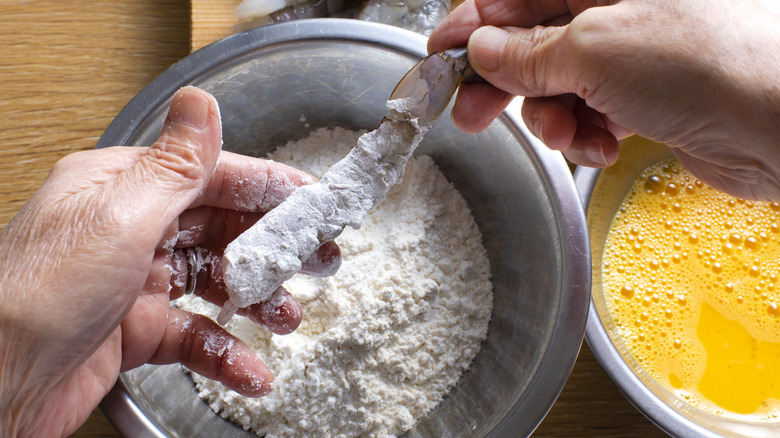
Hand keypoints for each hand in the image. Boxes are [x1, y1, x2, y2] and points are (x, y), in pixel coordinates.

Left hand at [0, 87, 340, 436]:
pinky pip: (194, 335)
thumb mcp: (119, 219)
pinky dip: (226, 352)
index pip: (212, 176)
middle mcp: (130, 229)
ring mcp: (133, 282)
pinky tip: (250, 368)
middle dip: (273, 248)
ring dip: (257, 302)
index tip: (314, 201)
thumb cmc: (36, 295)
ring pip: (214, 282)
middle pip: (220, 229)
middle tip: (319, 260)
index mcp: (122, 188)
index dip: (270, 188)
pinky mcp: (134, 330)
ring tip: (288, 317)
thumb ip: (173, 166)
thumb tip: (202, 104)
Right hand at [429, 0, 779, 200]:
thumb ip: (529, 53)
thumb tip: (483, 51)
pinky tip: (602, 144)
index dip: (471, 27)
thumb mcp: (595, 47)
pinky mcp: (645, 99)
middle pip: (531, 43)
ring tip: (569, 134)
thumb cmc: (706, 63)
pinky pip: (589, 115)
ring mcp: (631, 56)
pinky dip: (586, 135)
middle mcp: (615, 11)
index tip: (439, 59)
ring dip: (550, 118)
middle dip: (501, 83)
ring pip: (556, 87)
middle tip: (470, 115)